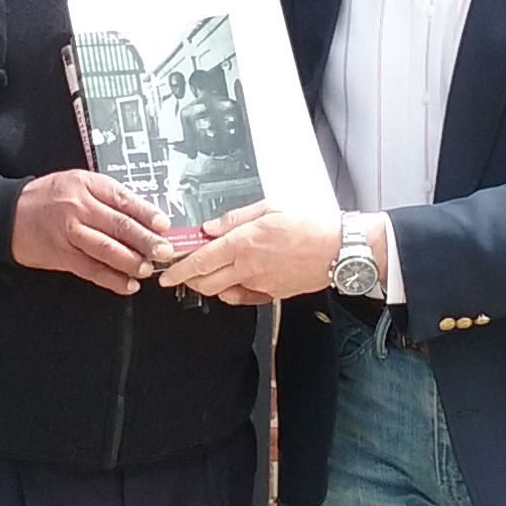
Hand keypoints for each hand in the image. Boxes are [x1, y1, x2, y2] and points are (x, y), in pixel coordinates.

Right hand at [12, 171, 172, 293]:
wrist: (7, 215)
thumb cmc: (46, 198)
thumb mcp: (76, 183)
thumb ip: (106, 197)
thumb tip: (142, 216)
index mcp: (86, 185)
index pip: (124, 199)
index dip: (147, 214)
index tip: (165, 225)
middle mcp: (79, 207)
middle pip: (119, 225)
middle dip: (147, 241)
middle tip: (165, 251)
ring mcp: (70, 233)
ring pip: (107, 249)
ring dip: (132, 262)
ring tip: (148, 269)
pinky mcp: (61, 256)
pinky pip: (91, 269)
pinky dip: (112, 279)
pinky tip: (127, 284)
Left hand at [156, 202, 345, 305]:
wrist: (340, 249)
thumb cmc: (310, 225)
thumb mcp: (269, 207)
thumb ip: (235, 218)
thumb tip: (211, 227)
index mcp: (243, 243)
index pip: (199, 260)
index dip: (177, 269)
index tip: (165, 272)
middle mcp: (248, 267)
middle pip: (204, 282)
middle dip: (188, 279)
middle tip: (183, 270)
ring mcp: (260, 284)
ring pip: (222, 292)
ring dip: (209, 284)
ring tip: (209, 271)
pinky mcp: (272, 294)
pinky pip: (243, 298)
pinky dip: (232, 292)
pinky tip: (234, 279)